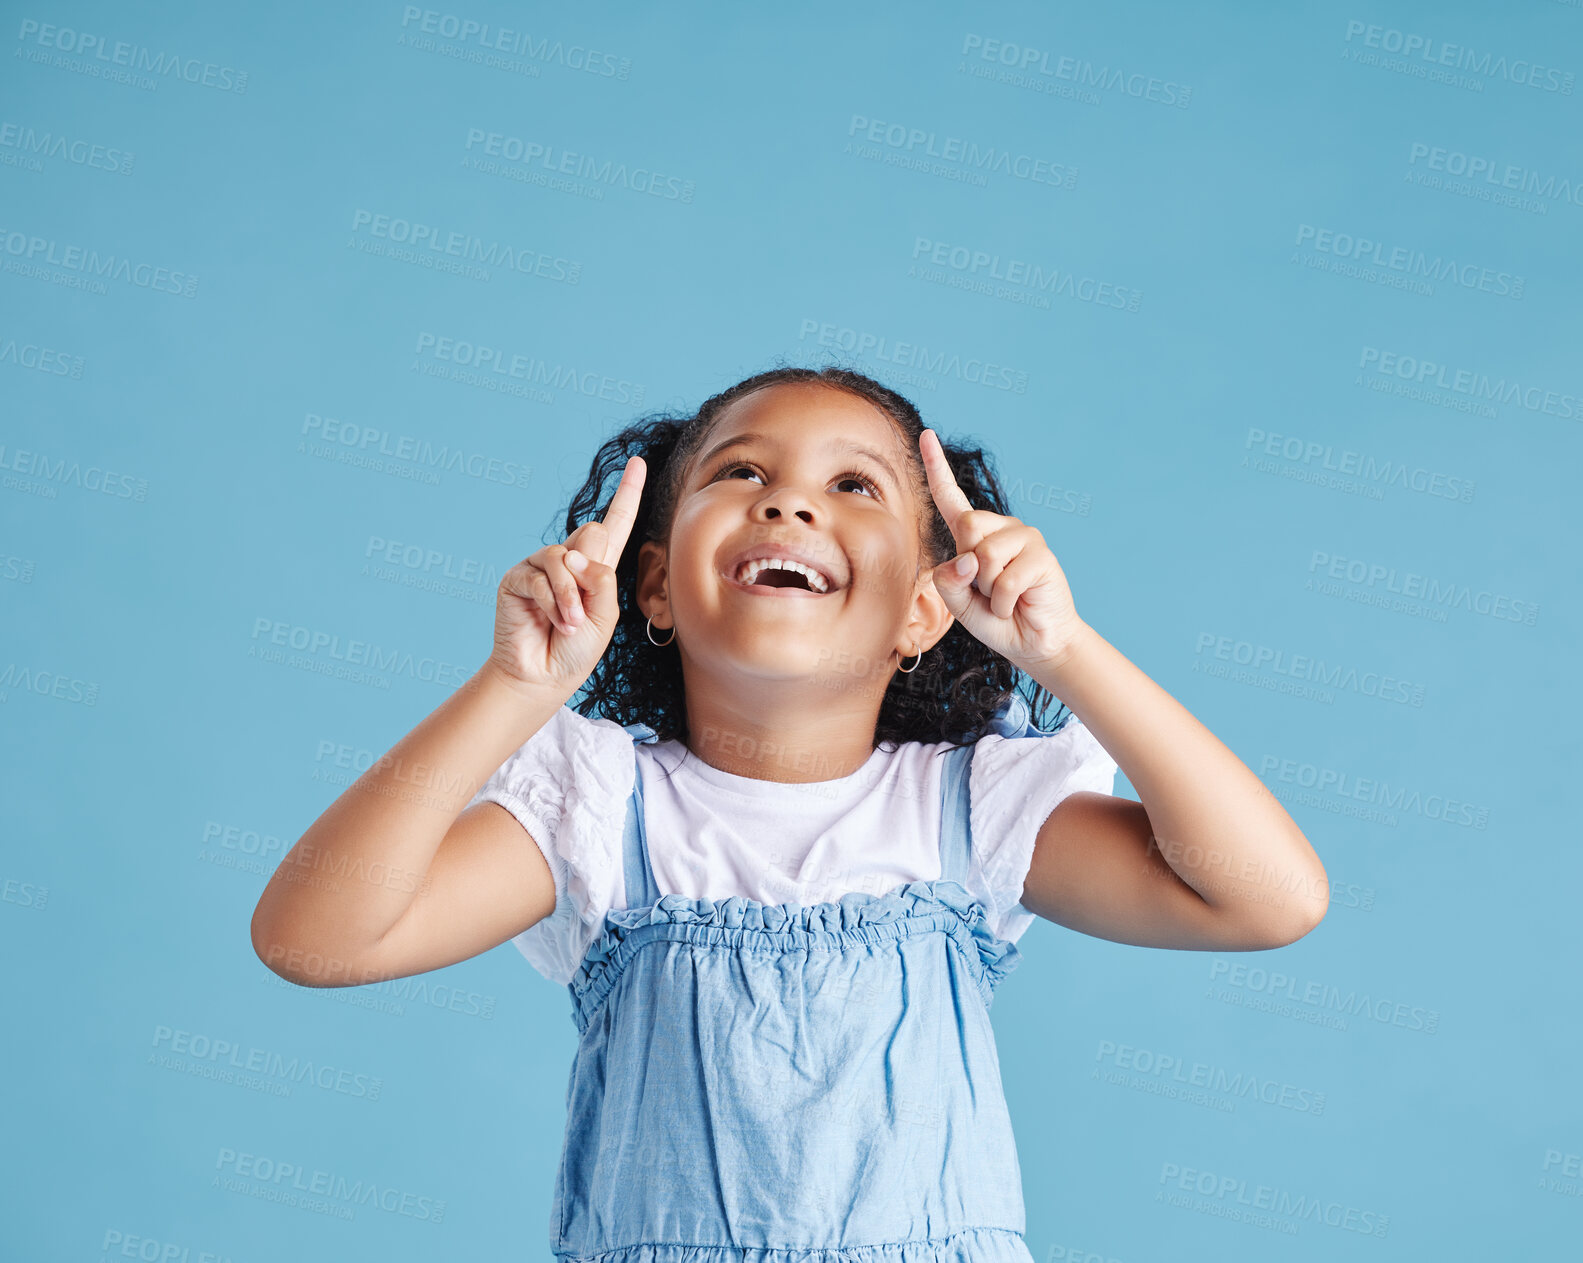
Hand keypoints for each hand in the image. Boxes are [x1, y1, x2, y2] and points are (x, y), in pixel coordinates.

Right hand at [488, 455, 645, 695]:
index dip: (627, 493)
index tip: (637, 462)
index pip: (615, 523)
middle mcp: (569, 559)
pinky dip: (554, 603)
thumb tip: (571, 551)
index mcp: (597, 567)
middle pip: (592, 532)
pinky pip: (542, 575)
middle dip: (592, 574)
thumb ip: (600, 579)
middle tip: (582, 611)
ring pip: (566, 555)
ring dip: (572, 596)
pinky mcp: (518, 577)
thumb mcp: (604, 615)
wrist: (544, 676)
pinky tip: (554, 622)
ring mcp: (541, 566)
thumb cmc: (577, 650)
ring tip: (569, 624)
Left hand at [919, 429, 1085, 671]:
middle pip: (968, 527)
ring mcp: (1024, 538)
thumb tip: (967, 559)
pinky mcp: (1042, 556)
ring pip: (986, 556)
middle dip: (970, 568)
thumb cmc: (995, 619)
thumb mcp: (958, 602)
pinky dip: (1004, 602)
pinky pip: (1007, 580)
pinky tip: (1016, 604)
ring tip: (1004, 598)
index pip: (950, 497)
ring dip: (988, 590)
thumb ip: (948, 580)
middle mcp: (999, 528)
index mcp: (974, 535)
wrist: (1033, 643)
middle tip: (986, 589)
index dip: (936, 467)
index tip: (925, 435)